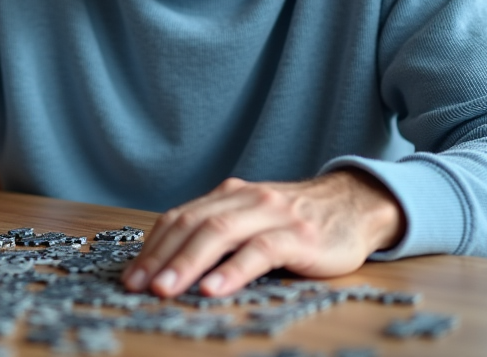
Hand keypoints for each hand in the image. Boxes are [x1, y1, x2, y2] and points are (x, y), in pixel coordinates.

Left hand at [122, 169, 404, 297]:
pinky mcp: (299, 237)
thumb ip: (220, 233)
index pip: (180, 218)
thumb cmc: (298, 222)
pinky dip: (233, 271)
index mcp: (229, 196)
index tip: (131, 276)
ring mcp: (272, 215)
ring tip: (165, 290)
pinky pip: (260, 251)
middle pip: (192, 225)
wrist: (355, 206)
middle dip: (161, 257)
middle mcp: (246, 199)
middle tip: (137, 286)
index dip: (152, 247)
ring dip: (187, 263)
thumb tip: (170, 265)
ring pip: (219, 234)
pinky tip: (214, 288)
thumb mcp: (253, 219)